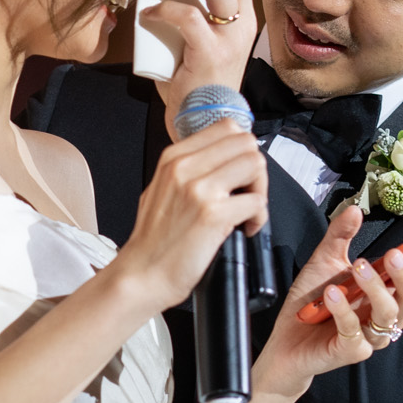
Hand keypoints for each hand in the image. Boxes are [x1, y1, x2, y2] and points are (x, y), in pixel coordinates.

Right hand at [110, 119, 269, 311]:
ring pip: (255, 165)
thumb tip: (223, 160)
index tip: (239, 172)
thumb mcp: (161, 188)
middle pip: (246, 143)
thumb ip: (189, 169)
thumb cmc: (153, 239)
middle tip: (246, 192)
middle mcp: (185, 167)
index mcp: (173, 158)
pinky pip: (257, 202)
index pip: (226, 127)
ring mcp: (199, 189)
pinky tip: (244, 229)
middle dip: (254, 169)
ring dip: (259, 190)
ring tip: (246, 210)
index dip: (241, 150)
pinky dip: (258, 218)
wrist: (142, 274)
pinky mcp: (213, 214)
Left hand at [145, 0, 258, 133]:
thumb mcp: (194, 37)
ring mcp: (230, 37)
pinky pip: (189, 17)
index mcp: (242, 14)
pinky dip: (164, 9)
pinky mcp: (212, 53)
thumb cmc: (192, 80)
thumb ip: (186, 9)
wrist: (202, 121)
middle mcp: (243, 22)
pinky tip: (147, 15)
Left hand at [251, 204, 402, 398]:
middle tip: (391, 254)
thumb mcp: (325, 261)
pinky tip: (332, 294)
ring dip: (374, 288)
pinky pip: (354, 330)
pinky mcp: (352, 351)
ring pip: (388, 313)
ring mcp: (372, 335)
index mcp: (388, 292)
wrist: (286, 338)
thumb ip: (340, 236)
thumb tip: (355, 209)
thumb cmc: (313, 301)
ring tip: (357, 267)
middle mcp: (387, 315)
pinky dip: (343, 310)